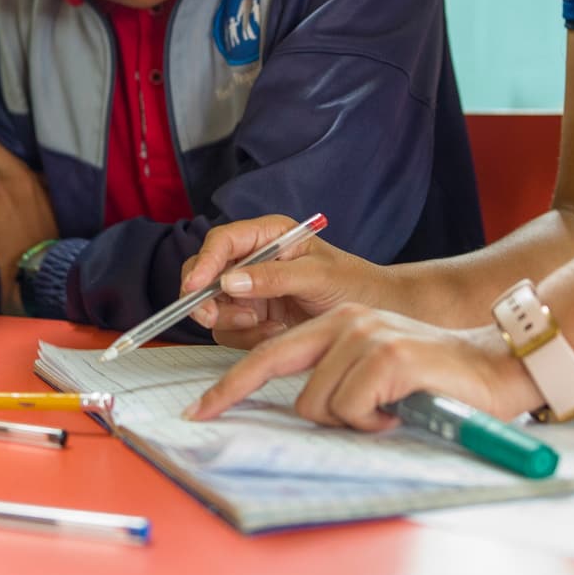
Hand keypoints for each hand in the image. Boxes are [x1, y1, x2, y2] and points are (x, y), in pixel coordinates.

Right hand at [178, 216, 395, 347]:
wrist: (377, 315)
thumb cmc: (356, 284)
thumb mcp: (319, 276)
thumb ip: (274, 277)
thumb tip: (230, 281)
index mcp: (268, 236)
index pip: (222, 242)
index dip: (204, 262)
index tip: (196, 286)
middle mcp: (253, 260)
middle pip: (205, 275)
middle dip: (206, 299)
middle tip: (215, 317)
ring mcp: (251, 291)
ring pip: (214, 308)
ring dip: (235, 323)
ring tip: (272, 326)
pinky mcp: (255, 319)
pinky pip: (231, 332)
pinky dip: (248, 338)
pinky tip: (276, 332)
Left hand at [184, 306, 538, 429]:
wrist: (497, 371)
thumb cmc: (434, 383)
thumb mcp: (374, 374)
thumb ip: (335, 381)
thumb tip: (296, 415)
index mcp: (338, 324)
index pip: (268, 354)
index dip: (229, 385)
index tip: (198, 411)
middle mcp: (346, 323)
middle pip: (277, 371)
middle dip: (267, 403)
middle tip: (267, 419)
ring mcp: (366, 336)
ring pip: (317, 403)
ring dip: (351, 421)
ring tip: (388, 410)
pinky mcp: (387, 356)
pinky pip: (351, 410)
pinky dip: (374, 424)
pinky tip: (400, 411)